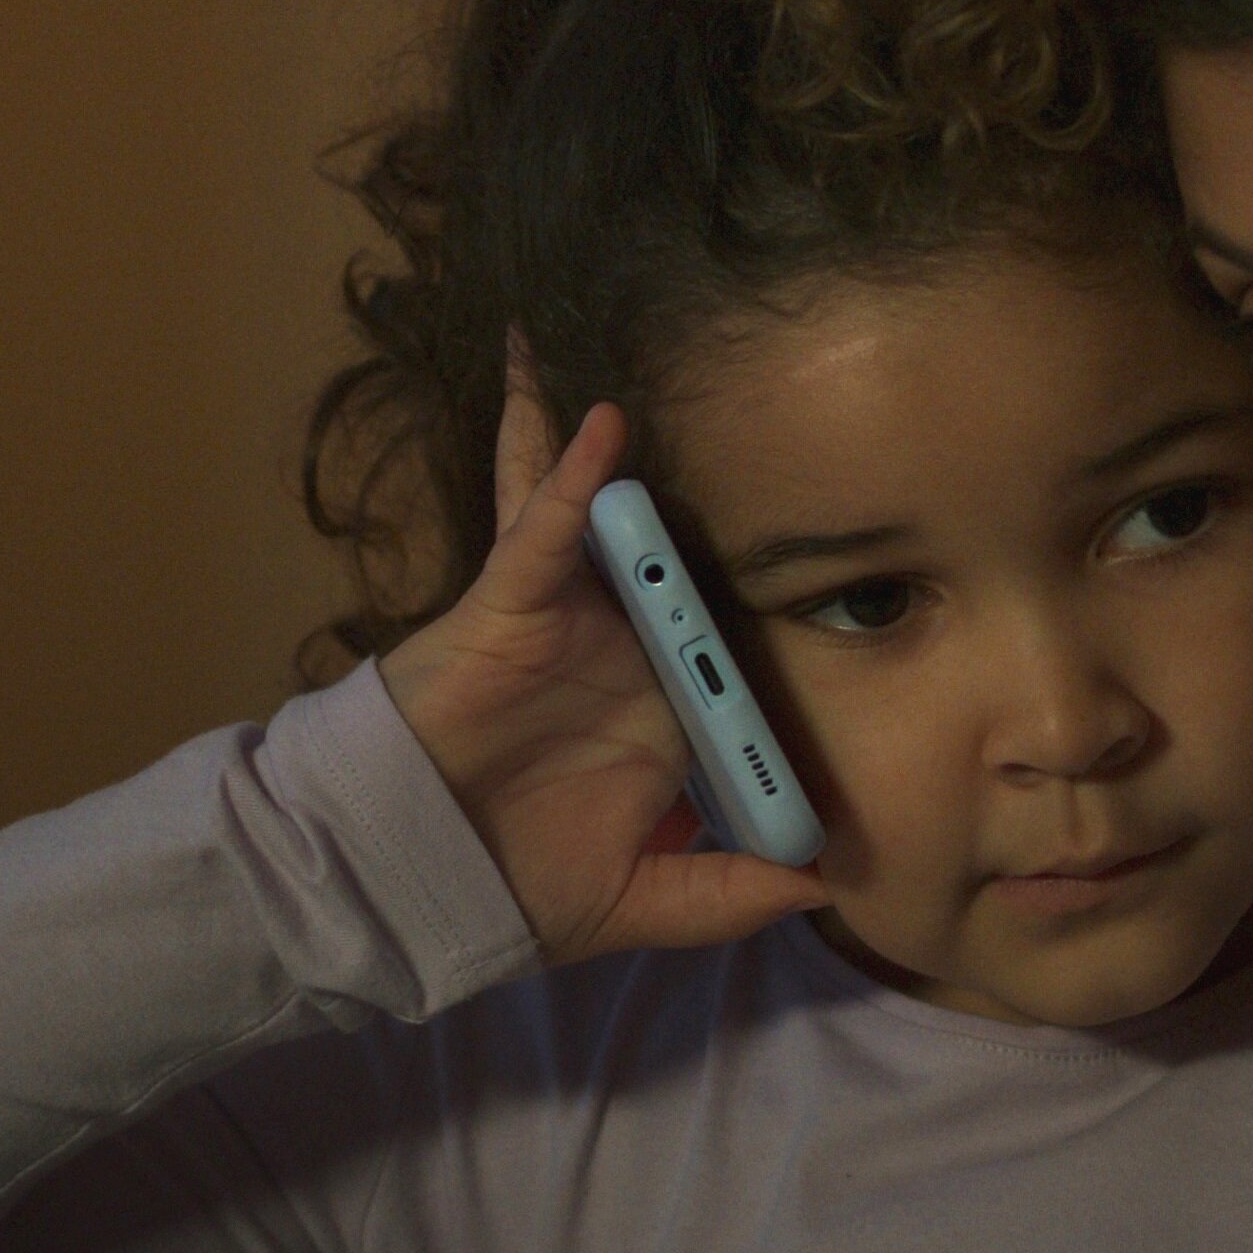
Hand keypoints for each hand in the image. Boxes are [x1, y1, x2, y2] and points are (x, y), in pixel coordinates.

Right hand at [378, 373, 828, 966]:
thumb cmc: (515, 883)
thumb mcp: (646, 899)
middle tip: (749, 408)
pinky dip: (571, 480)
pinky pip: (542, 531)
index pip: (724, 641)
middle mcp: (619, 649)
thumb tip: (827, 884)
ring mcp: (566, 618)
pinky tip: (605, 430)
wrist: (410, 881)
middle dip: (693, 487)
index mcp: (658, 708)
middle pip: (665, 554)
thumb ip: (730, 893)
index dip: (768, 596)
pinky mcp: (511, 603)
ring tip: (628, 353)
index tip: (841, 552)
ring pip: (600, 517)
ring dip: (609, 444)